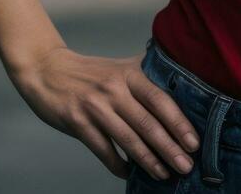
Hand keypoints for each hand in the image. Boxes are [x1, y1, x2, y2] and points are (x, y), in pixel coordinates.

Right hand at [7, 46, 199, 180]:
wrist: (47, 69)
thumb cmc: (91, 72)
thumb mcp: (120, 66)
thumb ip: (146, 76)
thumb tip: (181, 90)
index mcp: (130, 73)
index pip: (160, 100)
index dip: (179, 123)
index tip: (194, 143)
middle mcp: (114, 89)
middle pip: (147, 123)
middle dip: (169, 147)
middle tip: (186, 166)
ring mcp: (95, 106)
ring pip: (127, 139)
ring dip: (148, 161)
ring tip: (164, 174)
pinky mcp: (77, 121)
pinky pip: (102, 149)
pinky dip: (117, 164)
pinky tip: (128, 173)